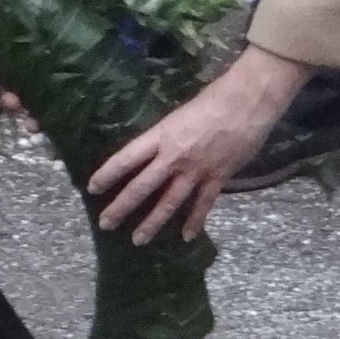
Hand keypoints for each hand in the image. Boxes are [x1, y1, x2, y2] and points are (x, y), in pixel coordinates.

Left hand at [86, 44, 314, 244]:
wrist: (247, 101)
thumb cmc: (213, 99)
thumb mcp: (178, 114)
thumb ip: (166, 136)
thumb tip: (153, 151)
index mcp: (161, 135)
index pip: (126, 158)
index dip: (108, 174)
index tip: (92, 188)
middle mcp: (173, 156)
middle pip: (142, 186)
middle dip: (122, 207)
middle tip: (106, 223)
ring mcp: (196, 170)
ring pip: (169, 202)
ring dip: (152, 223)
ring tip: (138, 240)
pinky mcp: (218, 178)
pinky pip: (203, 205)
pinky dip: (195, 222)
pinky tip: (187, 237)